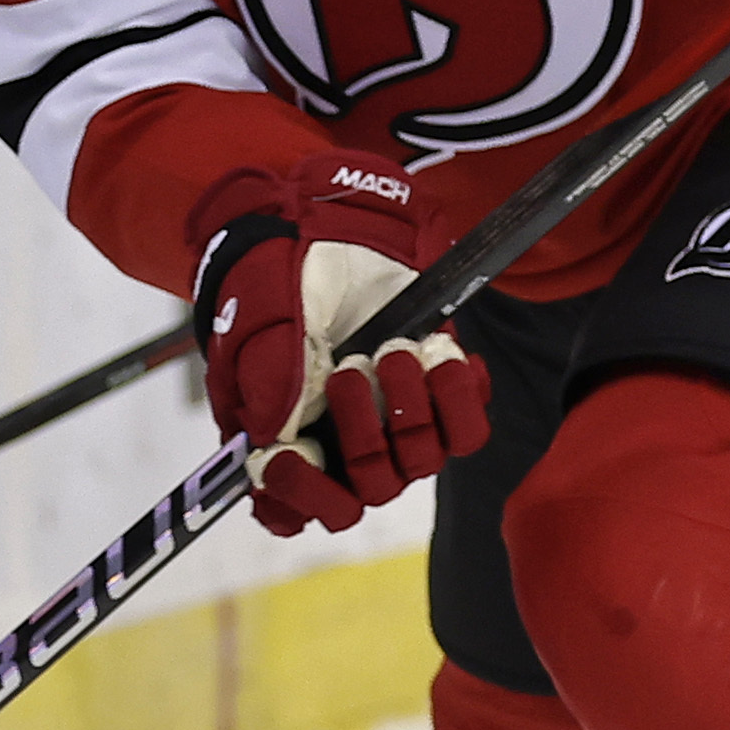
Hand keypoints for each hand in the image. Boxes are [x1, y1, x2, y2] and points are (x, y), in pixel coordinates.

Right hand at [189, 156, 487, 535]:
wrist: (328, 221)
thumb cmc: (277, 274)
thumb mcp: (259, 320)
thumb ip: (266, 379)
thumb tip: (270, 441)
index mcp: (281, 437)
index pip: (290, 508)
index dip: (301, 497)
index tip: (296, 455)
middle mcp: (339, 441)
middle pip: (370, 490)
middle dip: (365, 435)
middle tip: (352, 369)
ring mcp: (391, 420)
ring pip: (423, 462)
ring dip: (412, 408)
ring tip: (396, 349)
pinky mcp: (436, 393)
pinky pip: (470, 428)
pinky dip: (462, 395)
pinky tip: (442, 354)